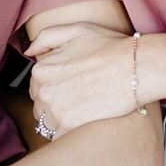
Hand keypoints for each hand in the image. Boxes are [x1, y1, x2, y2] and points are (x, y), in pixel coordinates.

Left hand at [25, 20, 139, 135]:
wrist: (136, 68)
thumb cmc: (110, 47)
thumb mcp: (76, 30)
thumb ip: (47, 37)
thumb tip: (28, 51)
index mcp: (41, 69)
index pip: (36, 86)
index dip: (54, 85)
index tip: (71, 84)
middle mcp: (44, 90)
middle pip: (40, 105)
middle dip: (55, 103)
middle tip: (79, 97)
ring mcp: (55, 109)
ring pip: (47, 122)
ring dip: (60, 119)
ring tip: (82, 109)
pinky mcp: (69, 125)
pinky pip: (58, 135)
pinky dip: (68, 131)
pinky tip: (84, 120)